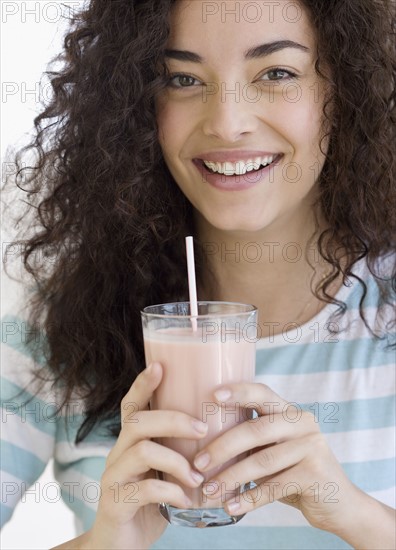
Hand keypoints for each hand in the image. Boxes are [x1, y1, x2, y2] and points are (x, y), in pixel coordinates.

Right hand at [60, 363, 206, 549]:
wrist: (120, 545)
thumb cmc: (150, 501)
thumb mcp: (164, 470)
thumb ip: (178, 450)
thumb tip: (219, 428)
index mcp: (131, 442)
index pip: (133, 405)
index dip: (144, 384)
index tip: (161, 365)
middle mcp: (117, 453)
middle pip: (139, 422)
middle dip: (174, 420)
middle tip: (203, 429)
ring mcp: (113, 477)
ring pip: (142, 451)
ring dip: (178, 462)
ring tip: (198, 477)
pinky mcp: (115, 502)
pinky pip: (144, 489)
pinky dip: (172, 492)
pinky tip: (186, 500)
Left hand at [193, 382, 359, 534]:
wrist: (340, 503)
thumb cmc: (295, 473)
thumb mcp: (275, 450)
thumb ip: (252, 441)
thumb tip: (203, 445)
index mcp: (290, 412)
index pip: (262, 393)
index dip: (238, 392)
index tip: (213, 396)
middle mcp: (303, 423)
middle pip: (256, 430)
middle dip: (222, 447)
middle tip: (198, 464)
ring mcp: (312, 447)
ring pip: (262, 461)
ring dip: (231, 477)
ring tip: (209, 490)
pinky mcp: (316, 474)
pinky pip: (274, 487)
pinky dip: (249, 499)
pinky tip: (231, 507)